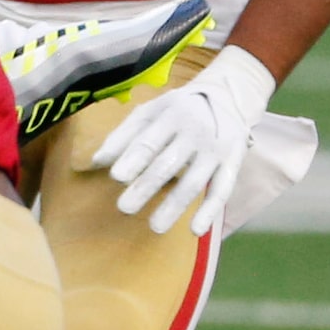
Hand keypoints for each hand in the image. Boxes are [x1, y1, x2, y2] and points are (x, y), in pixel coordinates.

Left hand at [92, 45, 274, 234]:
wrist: (227, 98)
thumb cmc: (177, 109)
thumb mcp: (150, 111)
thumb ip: (124, 135)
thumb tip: (97, 161)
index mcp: (170, 116)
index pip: (149, 141)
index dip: (132, 159)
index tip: (116, 177)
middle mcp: (194, 133)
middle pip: (167, 165)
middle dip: (145, 187)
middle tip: (124, 208)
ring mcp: (215, 150)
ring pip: (193, 182)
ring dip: (174, 206)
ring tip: (154, 227)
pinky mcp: (232, 165)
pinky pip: (221, 191)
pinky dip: (209, 212)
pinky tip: (195, 230)